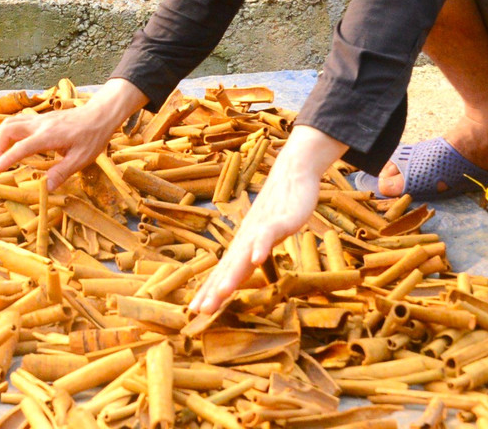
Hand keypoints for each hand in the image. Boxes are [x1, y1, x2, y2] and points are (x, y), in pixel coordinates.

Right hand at [0, 78, 147, 190]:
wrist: (99, 114)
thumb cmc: (93, 137)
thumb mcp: (82, 158)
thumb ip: (62, 172)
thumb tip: (46, 189)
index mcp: (49, 136)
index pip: (21, 147)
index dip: (6, 159)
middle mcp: (40, 124)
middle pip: (8, 129)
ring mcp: (39, 119)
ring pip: (10, 122)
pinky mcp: (40, 118)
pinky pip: (17, 121)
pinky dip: (7, 132)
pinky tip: (9, 143)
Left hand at [189, 125, 346, 313]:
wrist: (292, 174)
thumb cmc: (278, 207)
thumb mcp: (265, 235)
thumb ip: (256, 251)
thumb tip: (248, 268)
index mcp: (243, 245)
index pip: (223, 272)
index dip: (210, 291)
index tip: (195, 312)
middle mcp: (246, 239)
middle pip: (228, 269)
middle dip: (214, 291)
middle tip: (200, 311)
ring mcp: (260, 229)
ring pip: (243, 255)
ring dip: (232, 274)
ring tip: (221, 293)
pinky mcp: (278, 219)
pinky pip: (268, 235)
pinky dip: (262, 247)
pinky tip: (256, 260)